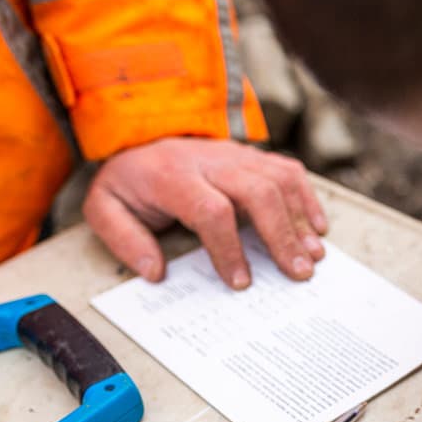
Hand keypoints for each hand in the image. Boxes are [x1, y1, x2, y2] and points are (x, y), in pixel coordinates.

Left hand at [83, 137, 327, 288]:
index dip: (229, 249)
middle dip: (281, 234)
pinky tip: (317, 228)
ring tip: (313, 256)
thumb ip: (123, 240)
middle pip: (258, 191)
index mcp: (170, 174)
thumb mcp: (104, 209)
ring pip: (279, 180)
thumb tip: (155, 272)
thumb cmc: (130, 183)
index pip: (210, 210)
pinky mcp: (253, 156)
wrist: (140, 139)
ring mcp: (236, 155)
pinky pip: (289, 171)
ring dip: (301, 220)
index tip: (240, 282)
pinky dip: (307, 200)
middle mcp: (209, 160)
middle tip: (297, 272)